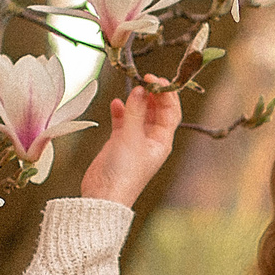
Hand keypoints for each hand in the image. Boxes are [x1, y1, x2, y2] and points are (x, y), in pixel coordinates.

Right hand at [79, 83, 182, 206]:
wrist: (103, 196)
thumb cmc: (123, 172)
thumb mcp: (130, 137)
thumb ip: (135, 111)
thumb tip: (140, 89)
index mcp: (162, 140)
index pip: (170, 111)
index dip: (165, 93)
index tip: (154, 78)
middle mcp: (151, 140)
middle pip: (156, 111)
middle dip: (151, 94)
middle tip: (143, 78)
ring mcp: (135, 141)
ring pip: (139, 114)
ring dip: (136, 101)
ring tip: (131, 88)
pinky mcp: (119, 143)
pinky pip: (123, 121)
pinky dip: (121, 111)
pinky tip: (115, 103)